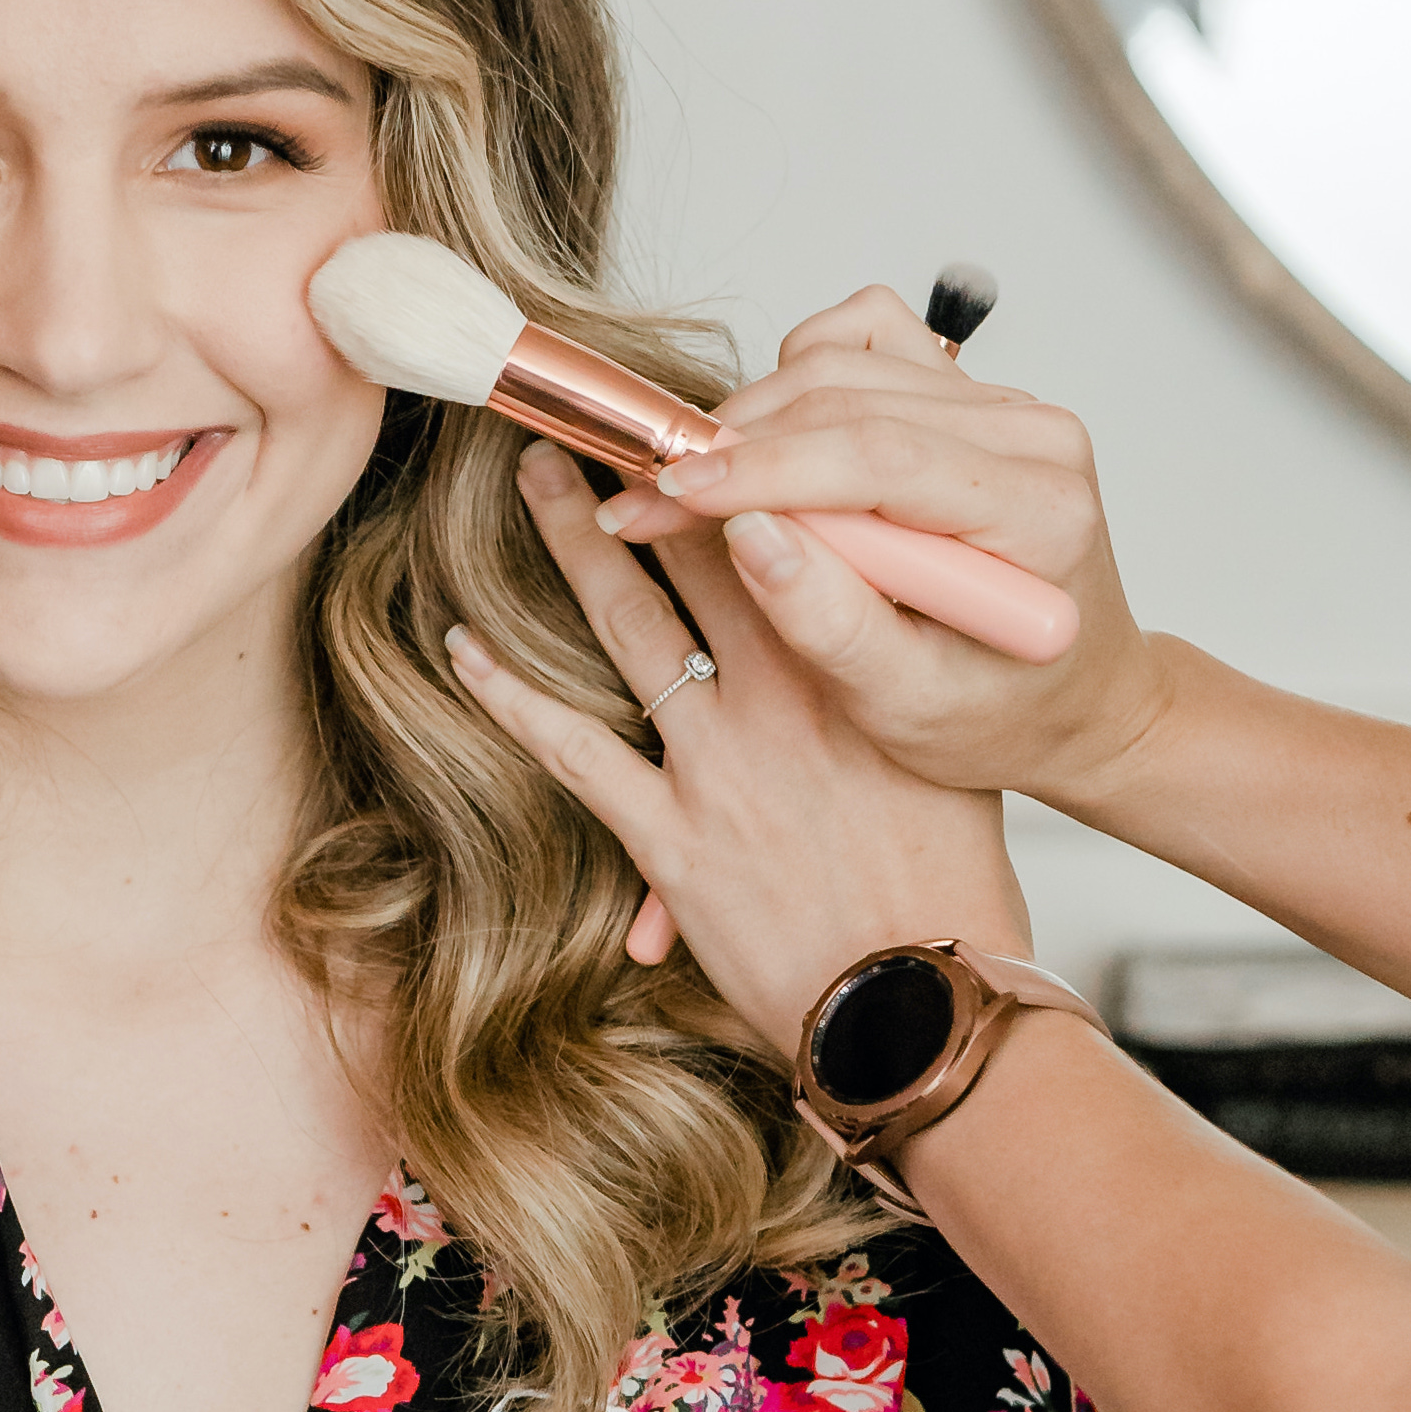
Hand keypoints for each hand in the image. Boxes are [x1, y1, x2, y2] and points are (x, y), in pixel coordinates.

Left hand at [447, 427, 1035, 1060]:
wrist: (919, 999)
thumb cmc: (945, 888)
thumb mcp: (942, 751)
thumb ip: (890, 674)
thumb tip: (865, 610)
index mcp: (860, 665)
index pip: (790, 528)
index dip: (738, 463)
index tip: (699, 414)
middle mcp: (785, 697)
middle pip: (700, 552)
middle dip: (646, 472)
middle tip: (597, 412)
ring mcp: (719, 764)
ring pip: (631, 626)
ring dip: (576, 545)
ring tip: (536, 478)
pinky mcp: (668, 837)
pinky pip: (570, 750)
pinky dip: (511, 694)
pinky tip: (466, 647)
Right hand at [587, 284, 1164, 825]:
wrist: (1070, 700)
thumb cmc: (998, 716)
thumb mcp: (908, 704)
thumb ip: (830, 622)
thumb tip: (746, 534)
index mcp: (1039, 512)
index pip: (877, 454)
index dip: (759, 470)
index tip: (667, 494)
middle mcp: (1033, 436)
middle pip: (849, 395)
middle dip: (731, 447)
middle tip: (643, 502)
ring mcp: (1004, 403)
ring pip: (843, 359)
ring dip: (751, 419)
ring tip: (691, 494)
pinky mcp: (968, 392)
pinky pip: (863, 337)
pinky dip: (798, 380)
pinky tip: (771, 456)